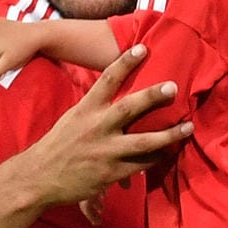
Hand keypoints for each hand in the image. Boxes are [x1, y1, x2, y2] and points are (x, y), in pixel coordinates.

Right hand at [16, 44, 191, 207]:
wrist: (38, 178)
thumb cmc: (58, 146)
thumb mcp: (73, 119)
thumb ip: (96, 108)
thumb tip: (119, 94)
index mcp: (85, 110)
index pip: (107, 80)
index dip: (125, 63)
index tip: (143, 49)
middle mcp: (96, 127)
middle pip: (129, 108)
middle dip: (152, 96)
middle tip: (173, 87)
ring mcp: (105, 151)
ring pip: (143, 142)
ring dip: (169, 135)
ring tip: (188, 127)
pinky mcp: (111, 173)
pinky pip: (140, 165)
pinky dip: (156, 159)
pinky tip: (169, 152)